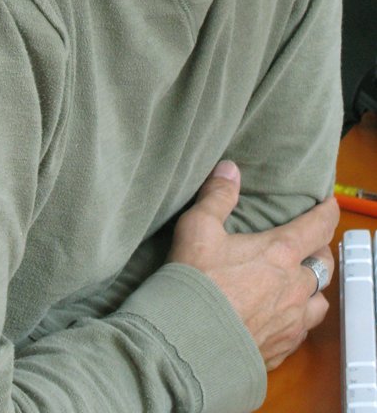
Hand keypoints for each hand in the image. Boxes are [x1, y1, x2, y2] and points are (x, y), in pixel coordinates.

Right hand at [167, 160, 338, 369]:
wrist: (188, 343)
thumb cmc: (196, 282)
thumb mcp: (198, 228)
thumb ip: (217, 196)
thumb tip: (229, 170)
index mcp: (281, 253)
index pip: (318, 227)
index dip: (327, 212)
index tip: (329, 204)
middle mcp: (295, 288)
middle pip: (324, 265)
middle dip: (320, 251)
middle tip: (309, 245)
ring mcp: (291, 322)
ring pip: (319, 302)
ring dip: (313, 290)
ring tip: (300, 284)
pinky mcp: (281, 349)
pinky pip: (301, 333)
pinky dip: (297, 321)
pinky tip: (282, 319)